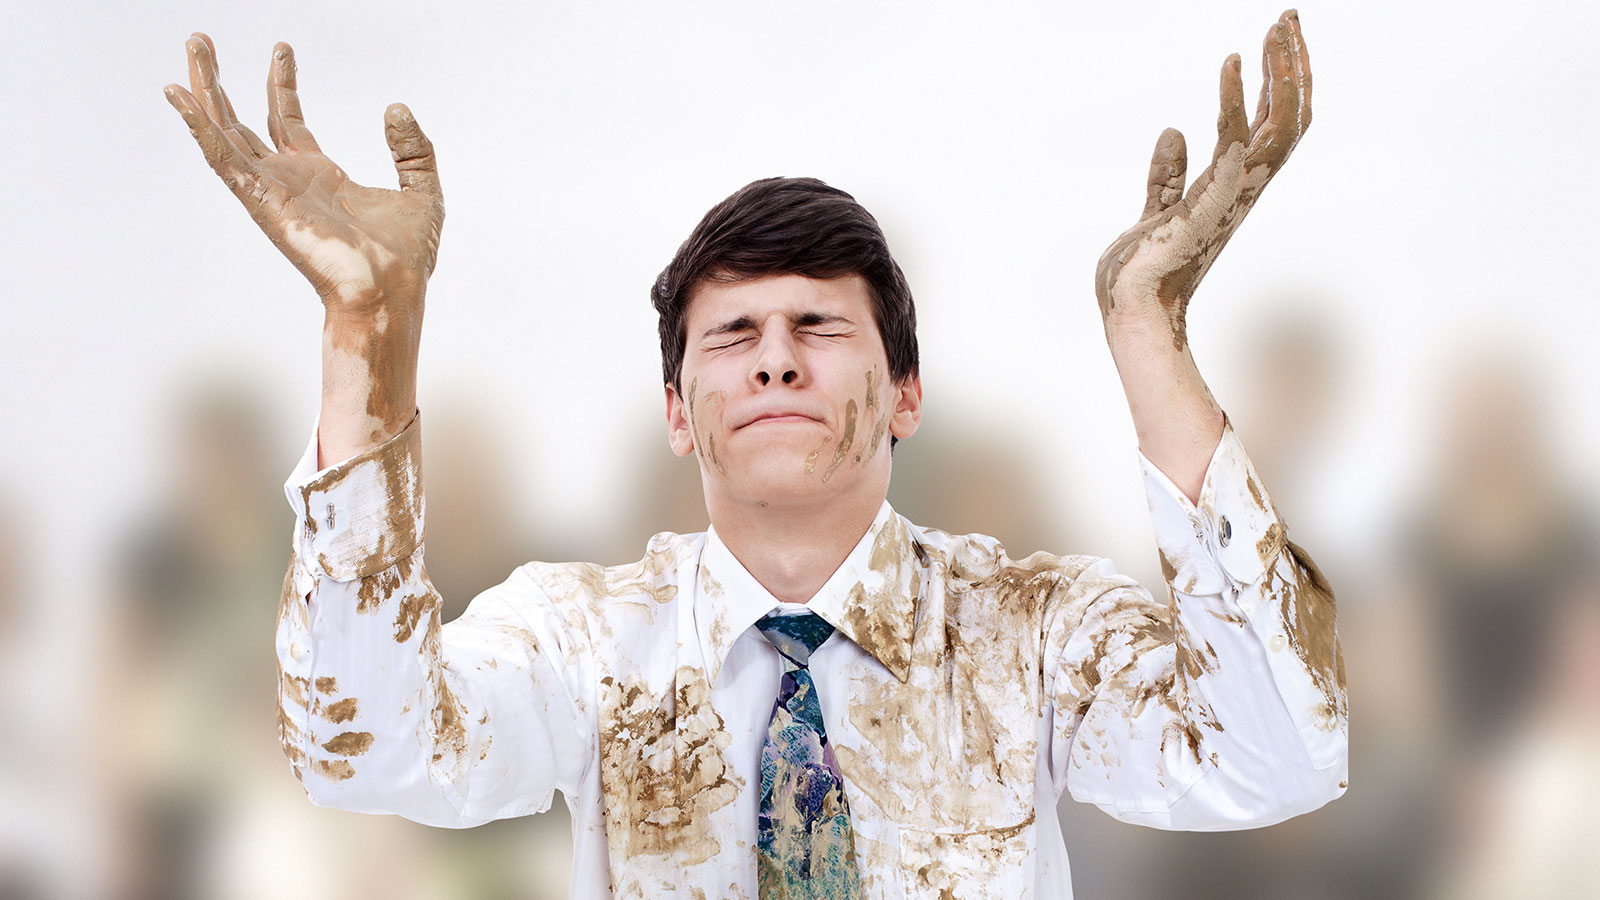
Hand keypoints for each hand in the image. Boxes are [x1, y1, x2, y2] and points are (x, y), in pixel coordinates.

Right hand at [163, 34, 443, 318]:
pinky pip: (221, 158)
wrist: (392, 289)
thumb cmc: (405, 257)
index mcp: (319, 175)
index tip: (281, 49)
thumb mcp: (421, 189)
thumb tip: (396, 108)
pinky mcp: (261, 200)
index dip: (281, 82)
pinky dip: (199, 126)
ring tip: (193, 45)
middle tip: (202, 39)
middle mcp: (287, 180)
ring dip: (204, 89)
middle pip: (242, 120)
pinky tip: (178, 95)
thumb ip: (412, 148)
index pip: (287, 119)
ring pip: (224, 130)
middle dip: (220, 80)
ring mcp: (270, 189)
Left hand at [1094, 9, 1310, 350]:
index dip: (1282, 81)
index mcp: (1236, 187)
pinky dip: (1234, 98)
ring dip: (1280, 74)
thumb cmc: (1145, 266)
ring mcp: (1233, 194)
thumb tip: (1173, 133)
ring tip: (1273, 30)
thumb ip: (1168, 175)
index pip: (1275, 125)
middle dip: (1294, 66)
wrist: (1131, 304)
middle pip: (1291, 118)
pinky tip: (1229, 62)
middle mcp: (1245, 188)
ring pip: (1279, 125)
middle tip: (1287, 17)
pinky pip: (1233, 140)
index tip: (1277, 37)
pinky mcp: (1212, 199)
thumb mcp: (1159, 209)